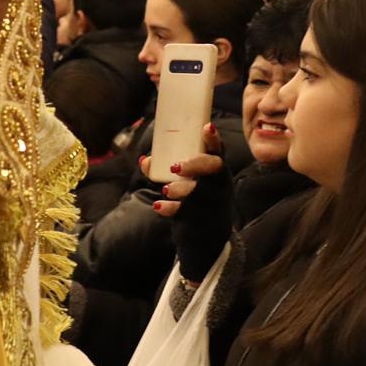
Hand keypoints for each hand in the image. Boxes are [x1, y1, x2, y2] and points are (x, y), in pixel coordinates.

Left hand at [142, 124, 231, 283]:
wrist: (207, 237)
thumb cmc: (197, 198)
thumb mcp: (189, 182)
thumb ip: (168, 169)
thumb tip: (145, 160)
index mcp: (218, 171)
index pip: (220, 152)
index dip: (214, 140)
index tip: (207, 128)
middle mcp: (219, 185)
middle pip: (215, 169)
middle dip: (196, 165)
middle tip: (176, 166)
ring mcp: (212, 203)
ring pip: (200, 193)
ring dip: (182, 189)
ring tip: (166, 189)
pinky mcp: (201, 219)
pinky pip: (185, 213)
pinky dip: (170, 208)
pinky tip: (159, 206)